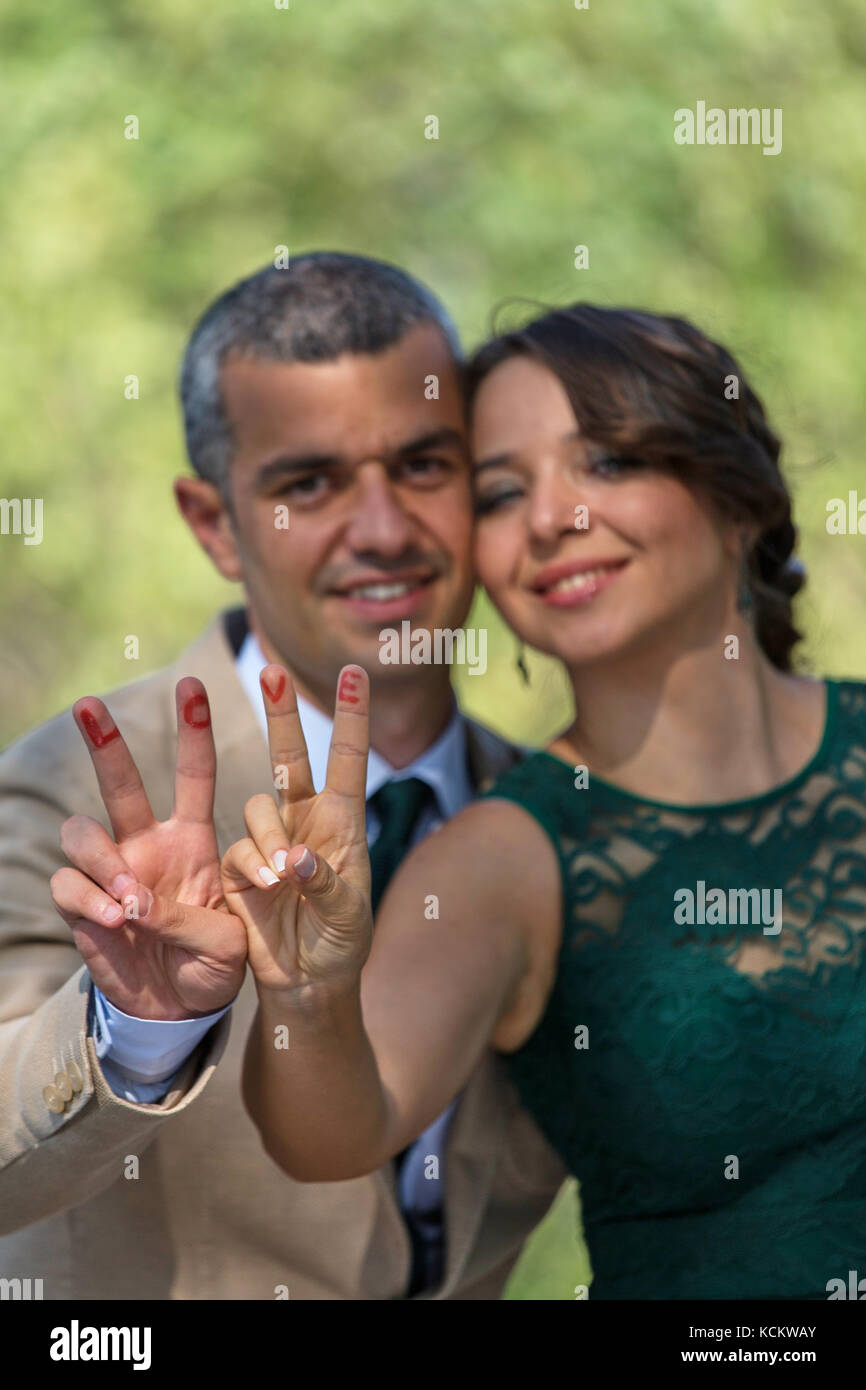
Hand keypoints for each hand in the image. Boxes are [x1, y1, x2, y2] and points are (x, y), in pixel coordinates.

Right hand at [50, 678, 246, 1019]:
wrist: (182, 1010)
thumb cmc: (214, 964)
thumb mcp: (227, 941)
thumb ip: (190, 918)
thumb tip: (136, 903)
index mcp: (193, 840)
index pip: (194, 775)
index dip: (193, 731)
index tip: (194, 685)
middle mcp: (147, 844)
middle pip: (120, 782)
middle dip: (104, 742)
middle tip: (88, 705)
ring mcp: (111, 872)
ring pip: (83, 831)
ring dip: (103, 859)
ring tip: (130, 899)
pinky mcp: (84, 905)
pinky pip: (68, 884)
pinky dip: (89, 898)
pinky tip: (116, 920)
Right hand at [221, 663, 372, 998]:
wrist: (309, 982)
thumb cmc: (342, 942)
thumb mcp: (351, 914)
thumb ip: (328, 882)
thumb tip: (296, 857)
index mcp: (343, 822)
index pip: (348, 760)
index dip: (351, 716)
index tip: (355, 672)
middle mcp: (304, 821)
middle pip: (289, 757)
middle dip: (280, 713)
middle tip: (272, 672)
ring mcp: (269, 842)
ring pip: (258, 807)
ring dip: (271, 837)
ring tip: (286, 875)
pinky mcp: (238, 867)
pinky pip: (238, 850)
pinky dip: (253, 866)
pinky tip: (269, 888)